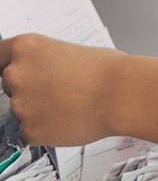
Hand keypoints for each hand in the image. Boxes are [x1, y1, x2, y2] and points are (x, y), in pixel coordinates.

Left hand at [0, 34, 125, 146]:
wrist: (123, 95)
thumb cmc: (109, 71)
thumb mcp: (71, 50)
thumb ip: (45, 61)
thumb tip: (44, 73)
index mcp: (25, 48)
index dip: (7, 65)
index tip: (9, 71)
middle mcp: (16, 74)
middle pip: (10, 85)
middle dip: (31, 90)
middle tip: (60, 91)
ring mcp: (20, 104)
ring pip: (23, 111)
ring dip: (41, 111)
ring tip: (72, 106)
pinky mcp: (29, 130)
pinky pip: (31, 133)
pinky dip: (47, 130)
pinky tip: (70, 120)